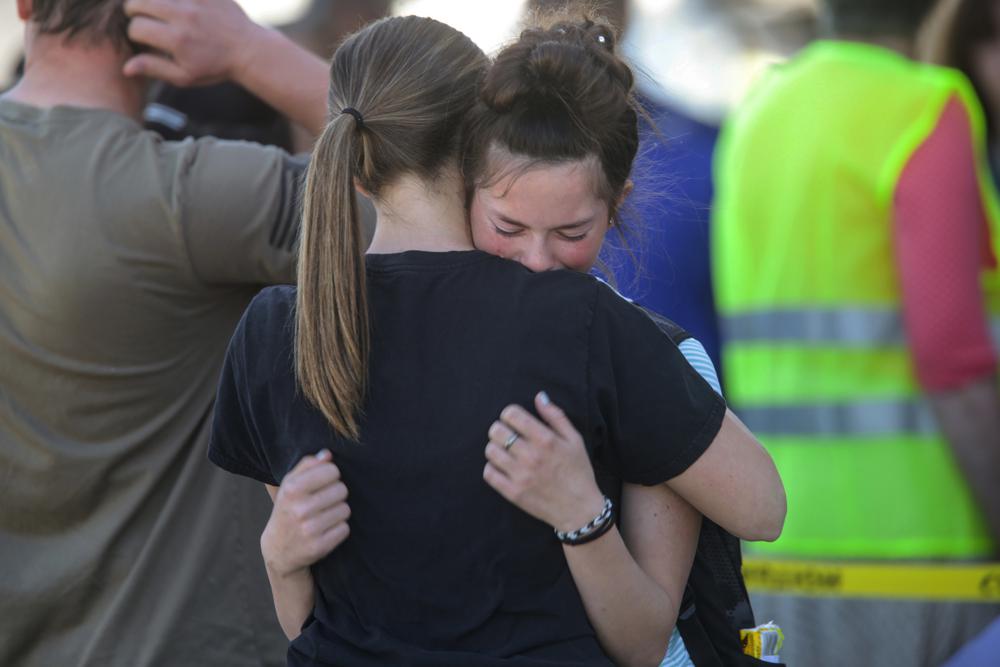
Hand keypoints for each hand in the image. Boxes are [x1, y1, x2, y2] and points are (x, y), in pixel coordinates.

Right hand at [122, 0, 260, 86]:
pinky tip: (172, 4)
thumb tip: (126, 67)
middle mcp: (184, 17)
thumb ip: (155, 68)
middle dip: (134, 11)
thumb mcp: (185, 76)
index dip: (135, 33)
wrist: (248, 50)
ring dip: (149, 0)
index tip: (143, 37)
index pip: (136, 28)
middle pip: (139, 3)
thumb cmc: (215, 67)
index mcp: (177, 40)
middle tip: (140, 17)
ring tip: (151, 7)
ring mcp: (195, 1)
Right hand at [261, 450, 349, 577]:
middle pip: (342, 489)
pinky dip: (339, 528)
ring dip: (338, 511)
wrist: (278, 549)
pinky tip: (326, 529)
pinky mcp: (319, 547)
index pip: (332, 470)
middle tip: (325, 501)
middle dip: (336, 493)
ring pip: (345, 509)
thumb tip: (327, 454)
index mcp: (292, 489)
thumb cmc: (288, 509)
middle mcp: (300, 509)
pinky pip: (344, 529)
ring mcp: (309, 529)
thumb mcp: (290, 484)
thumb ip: (308, 465)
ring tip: (325, 515)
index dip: (331, 475)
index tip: (324, 482)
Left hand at [483, 392, 604, 532]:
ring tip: (505, 451)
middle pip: (496, 431)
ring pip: (490, 451)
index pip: (512, 415)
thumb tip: (539, 396)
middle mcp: (531, 456)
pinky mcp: (513, 493)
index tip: (513, 420)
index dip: (509, 414)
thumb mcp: (575, 440)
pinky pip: (489, 473)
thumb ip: (556, 416)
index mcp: (546, 440)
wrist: (579, 509)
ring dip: (495, 447)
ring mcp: (521, 475)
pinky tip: (502, 467)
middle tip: (506, 434)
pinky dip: (492, 467)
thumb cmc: (578, 472)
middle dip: (499, 429)